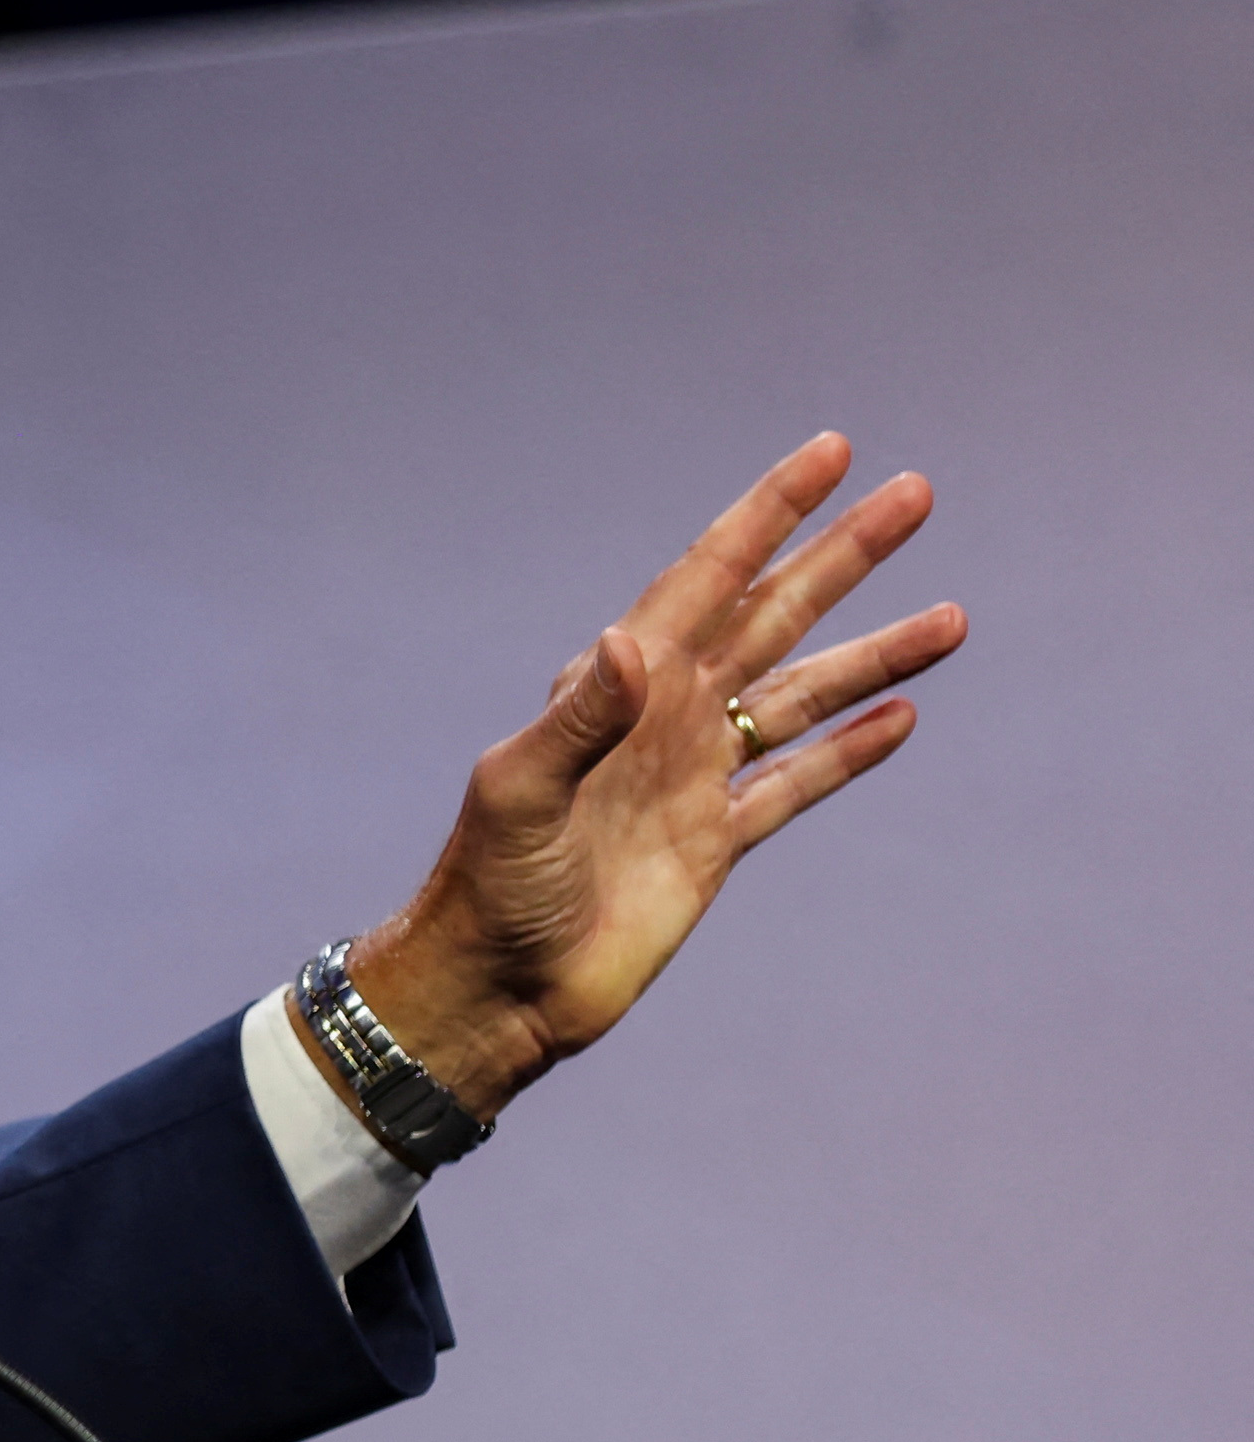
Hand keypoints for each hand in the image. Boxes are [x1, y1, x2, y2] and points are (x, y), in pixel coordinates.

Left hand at [338, 431, 961, 1122]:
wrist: (497, 988)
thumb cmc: (489, 887)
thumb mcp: (521, 793)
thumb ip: (581, 719)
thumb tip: (632, 640)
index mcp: (616, 686)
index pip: (708, 578)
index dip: (767, 515)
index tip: (831, 454)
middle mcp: (663, 717)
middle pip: (773, 616)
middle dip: (843, 556)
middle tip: (916, 495)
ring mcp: (692, 776)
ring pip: (803, 695)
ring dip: (874, 654)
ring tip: (952, 617)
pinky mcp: (714, 842)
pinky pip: (795, 781)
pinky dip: (848, 750)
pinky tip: (902, 714)